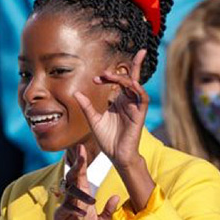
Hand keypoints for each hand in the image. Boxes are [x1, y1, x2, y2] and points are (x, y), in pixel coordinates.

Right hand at [41, 144, 119, 219]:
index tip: (83, 148)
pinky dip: (75, 209)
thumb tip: (116, 196)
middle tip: (80, 152)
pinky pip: (66, 208)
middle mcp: (73, 199)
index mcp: (83, 199)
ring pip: (70, 191)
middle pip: (73, 178)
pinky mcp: (60, 216)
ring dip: (80, 192)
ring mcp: (65, 206)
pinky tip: (82, 213)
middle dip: (77, 165)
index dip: (83, 163)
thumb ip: (108, 211)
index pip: (82, 177)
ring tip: (91, 201)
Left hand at [73, 49, 147, 168]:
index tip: (96, 79)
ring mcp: (135, 107)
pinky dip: (138, 90)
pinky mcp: (139, 115)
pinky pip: (143, 99)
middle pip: (132, 78)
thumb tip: (76, 93)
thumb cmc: (107, 139)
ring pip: (135, 86)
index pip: (119, 81)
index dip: (109, 77)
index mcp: (119, 101)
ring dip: (125, 78)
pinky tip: (132, 84)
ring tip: (111, 75)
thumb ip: (87, 106)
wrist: (115, 155)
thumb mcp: (93, 120)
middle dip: (133, 64)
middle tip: (110, 65)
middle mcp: (128, 101)